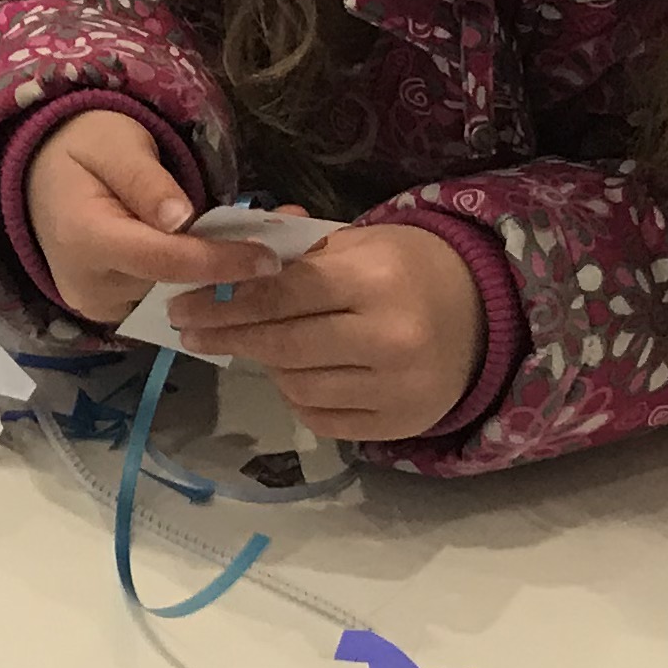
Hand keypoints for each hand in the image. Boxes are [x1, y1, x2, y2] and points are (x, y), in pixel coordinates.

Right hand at [23, 111, 273, 326]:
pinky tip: (219, 262)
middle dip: (226, 269)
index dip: (220, 261)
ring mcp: (96, 304)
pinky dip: (191, 283)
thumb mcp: (116, 144)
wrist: (41, 173)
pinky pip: (160, 301)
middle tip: (278, 250)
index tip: (270, 257)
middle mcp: (87, 285)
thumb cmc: (84, 147)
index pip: (164, 260)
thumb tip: (182, 219)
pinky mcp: (108, 311)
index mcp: (83, 238)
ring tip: (254, 252)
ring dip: (213, 278)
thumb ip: (147, 181)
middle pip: (172, 285)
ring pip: (171, 297)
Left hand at [170, 221, 483, 441]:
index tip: (184, 304)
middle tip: (191, 331)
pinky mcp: (400, 424)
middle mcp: (388, 338)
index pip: (282, 293)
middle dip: (228, 337)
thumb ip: (295, 251)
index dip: (226, 300)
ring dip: (267, 366)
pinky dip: (298, 397)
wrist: (484, 312)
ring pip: (297, 386)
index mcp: (375, 280)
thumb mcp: (360, 242)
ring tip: (258, 346)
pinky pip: (322, 418)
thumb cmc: (409, 268)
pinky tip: (296, 374)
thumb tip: (227, 253)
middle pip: (282, 344)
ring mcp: (397, 388)